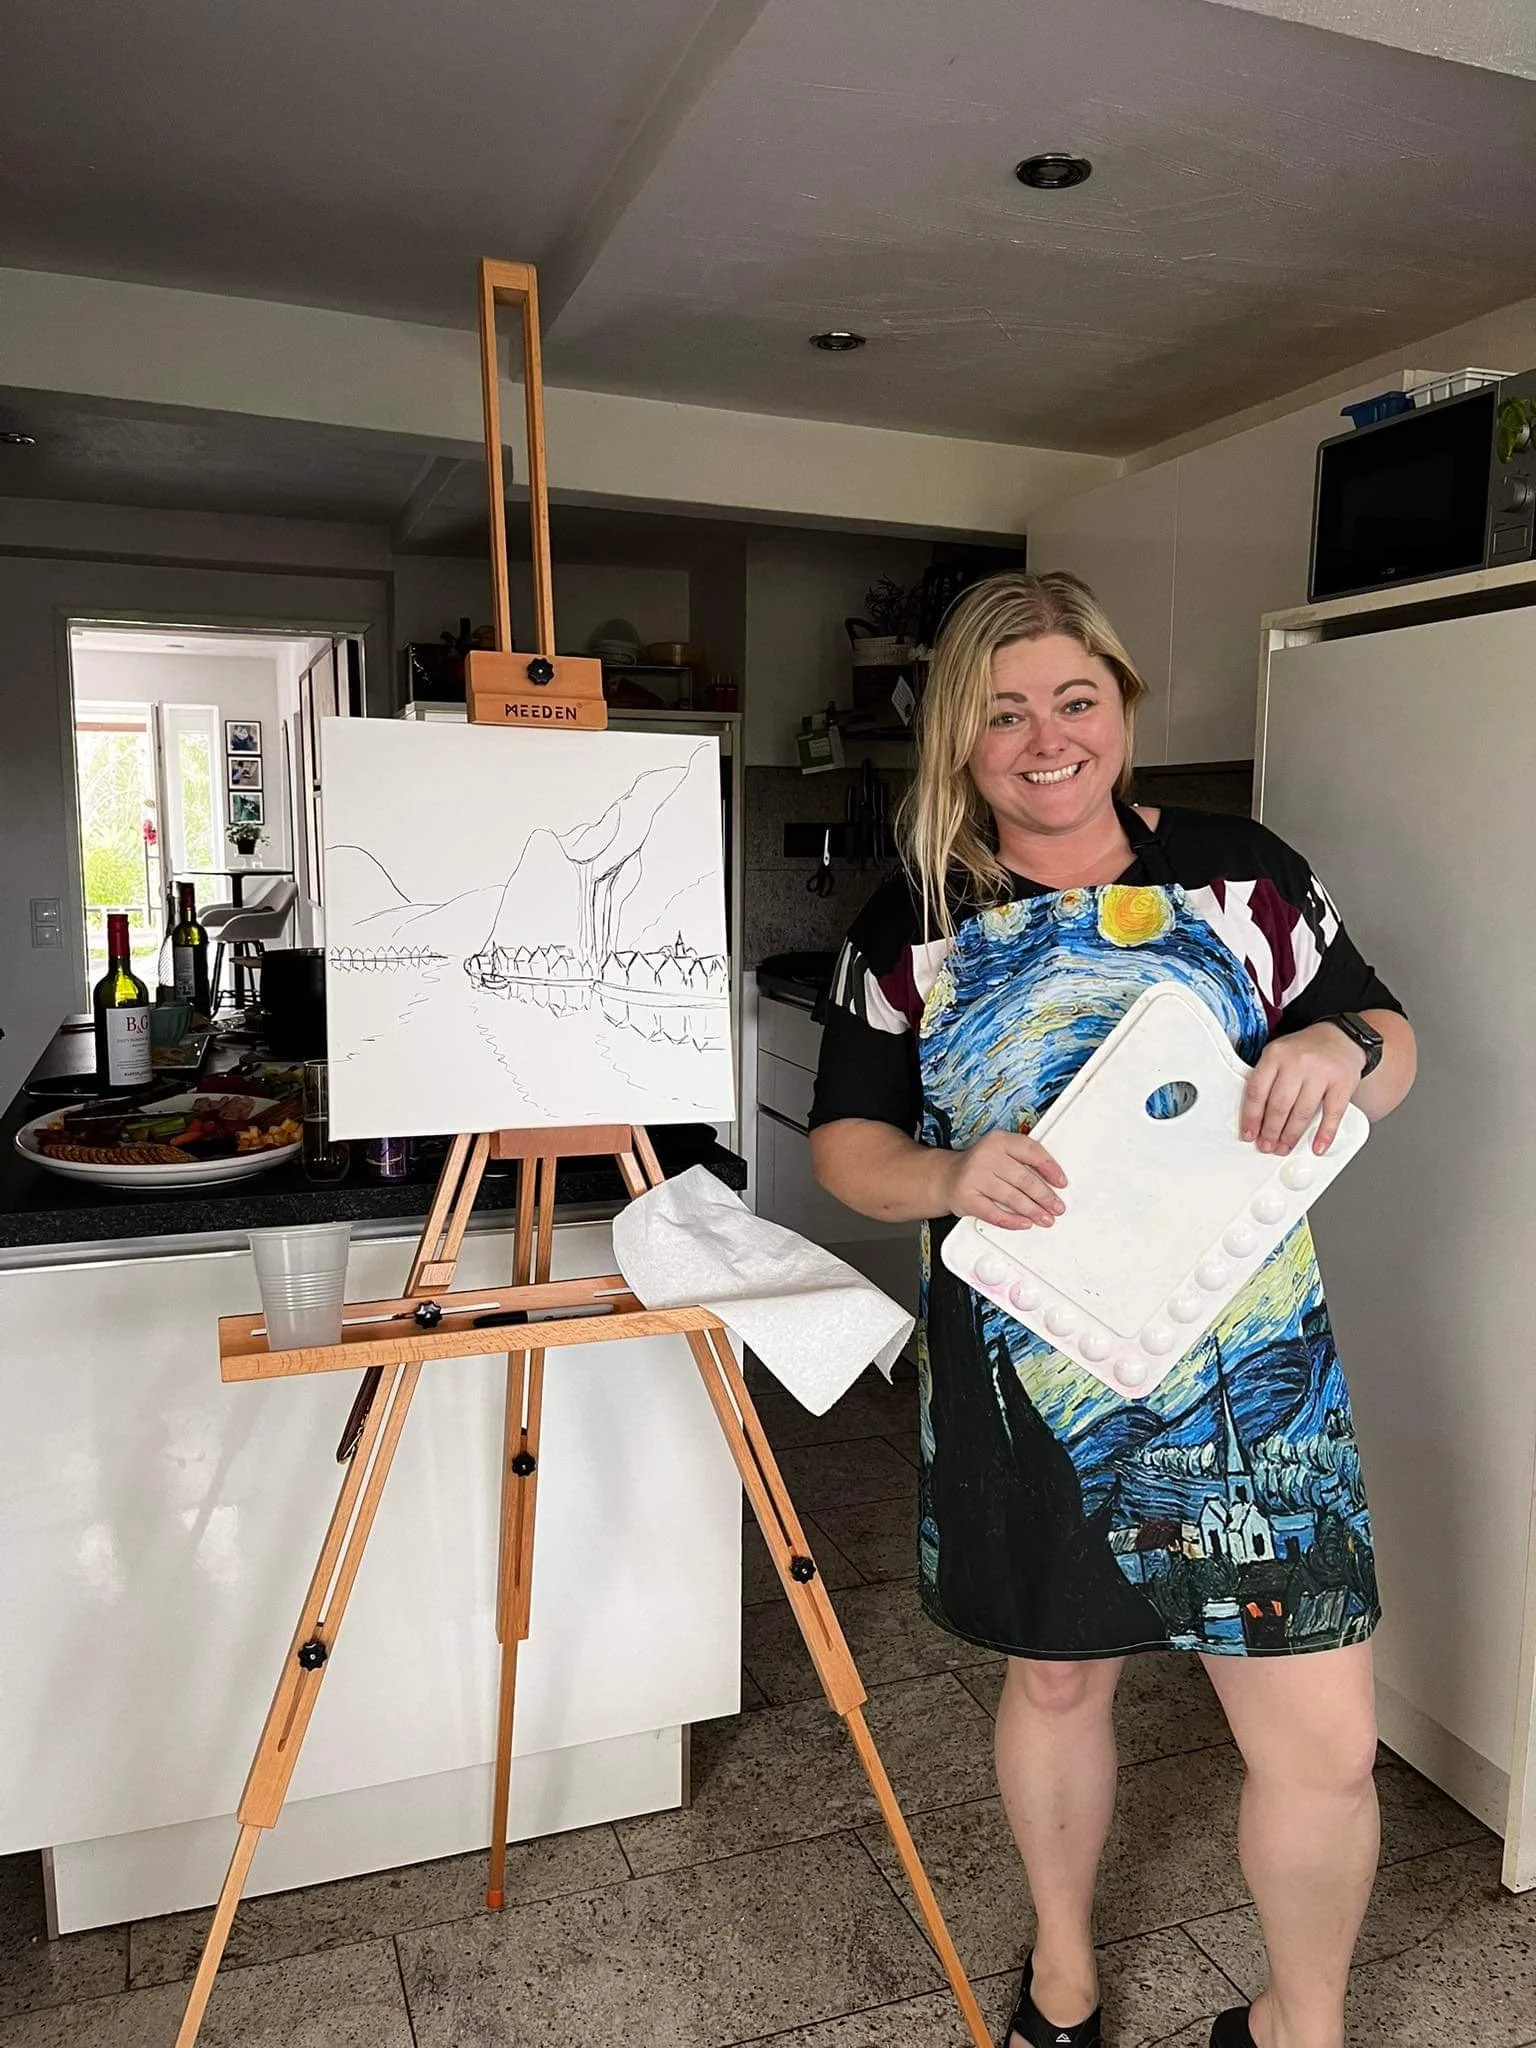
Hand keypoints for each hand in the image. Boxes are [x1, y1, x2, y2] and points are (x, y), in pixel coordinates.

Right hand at [939, 1130, 1067, 1229]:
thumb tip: (1051, 1181)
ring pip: (1012, 1197)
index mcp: (998, 1141)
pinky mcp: (967, 1198)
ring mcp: (974, 1177)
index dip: (1050, 1168)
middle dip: (1045, 1196)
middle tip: (1056, 1206)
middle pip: (1023, 1178)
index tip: (1061, 1182)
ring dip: (1033, 1211)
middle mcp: (986, 1156)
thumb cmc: (980, 1167)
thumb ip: (1022, 1160)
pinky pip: (995, 1213)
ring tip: (1045, 1218)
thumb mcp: (1000, 1153)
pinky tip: (1024, 1223)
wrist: (946, 1177)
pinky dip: (1012, 1221)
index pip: (1030, 1151)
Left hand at [1241, 1023, 1364, 1156]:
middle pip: (1279, 1105)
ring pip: (1302, 1112)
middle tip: (1267, 1145)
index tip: (1249, 1134)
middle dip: (1271, 1131)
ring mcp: (1321, 1073)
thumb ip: (1267, 1079)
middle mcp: (1297, 1062)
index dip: (1252, 1117)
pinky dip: (1324, 1133)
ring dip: (1291, 1135)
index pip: (1257, 1091)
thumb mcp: (1279, 1054)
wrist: (1341, 1036)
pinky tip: (1317, 1145)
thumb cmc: (1306, 1050)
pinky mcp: (1342, 1083)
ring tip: (1284, 1147)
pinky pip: (1332, 1114)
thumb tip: (1256, 1117)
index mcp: (1275, 1055)